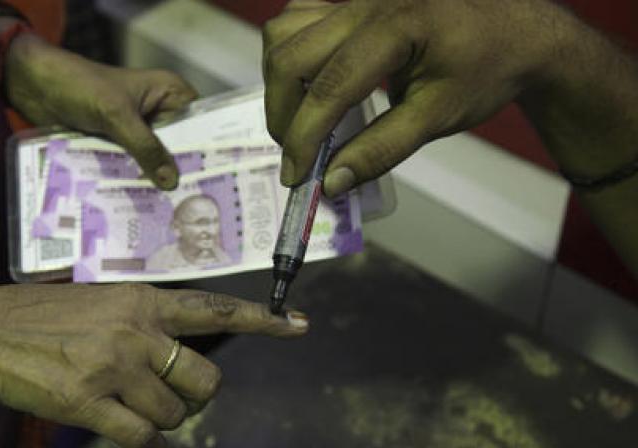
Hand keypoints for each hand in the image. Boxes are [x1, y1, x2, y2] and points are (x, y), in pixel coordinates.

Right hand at [0, 284, 306, 447]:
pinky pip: (143, 438)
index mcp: (143, 300)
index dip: (262, 320)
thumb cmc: (42, 317)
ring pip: (174, 415)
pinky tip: (122, 427)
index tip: (298, 324)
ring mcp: (114, 367)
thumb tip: (179, 358)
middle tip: (169, 397)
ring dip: (161, 421)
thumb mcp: (103, 301)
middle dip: (195, 398)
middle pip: (205, 381)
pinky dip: (142, 441)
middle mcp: (137, 331)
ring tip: (128, 406)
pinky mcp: (88, 402)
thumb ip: (145, 322)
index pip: (215, 310)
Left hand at [6, 33, 197, 189]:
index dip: (206, 150)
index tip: (214, 179)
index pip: (199, 124)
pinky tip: (140, 204)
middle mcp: (159, 111)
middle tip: (192, 204)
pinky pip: (132, 164)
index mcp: (169, 93)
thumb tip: (171, 181)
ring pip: (155, 159)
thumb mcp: (116, 116)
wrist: (35, 85)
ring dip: (155, 180)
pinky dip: (132, 180)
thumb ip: (144, 147)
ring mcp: (138, 128)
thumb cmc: (80, 85)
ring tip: (170, 212)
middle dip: (179, 172)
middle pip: (179, 147)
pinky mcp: (118, 142)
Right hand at [263, 0, 573, 195]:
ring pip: (284, 33)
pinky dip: (290, 54)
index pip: (330, 85)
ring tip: (300, 120)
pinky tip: (309, 82)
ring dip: (280, 82)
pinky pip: (298, 18)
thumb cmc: (485, 72)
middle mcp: (367, 4)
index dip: (305, 136)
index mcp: (397, 27)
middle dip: (282, 112)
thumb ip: (382, 149)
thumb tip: (332, 182)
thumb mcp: (438, 116)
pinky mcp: (352, 1)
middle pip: (290, 55)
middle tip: (297, 153)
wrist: (515, 32)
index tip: (295, 176)